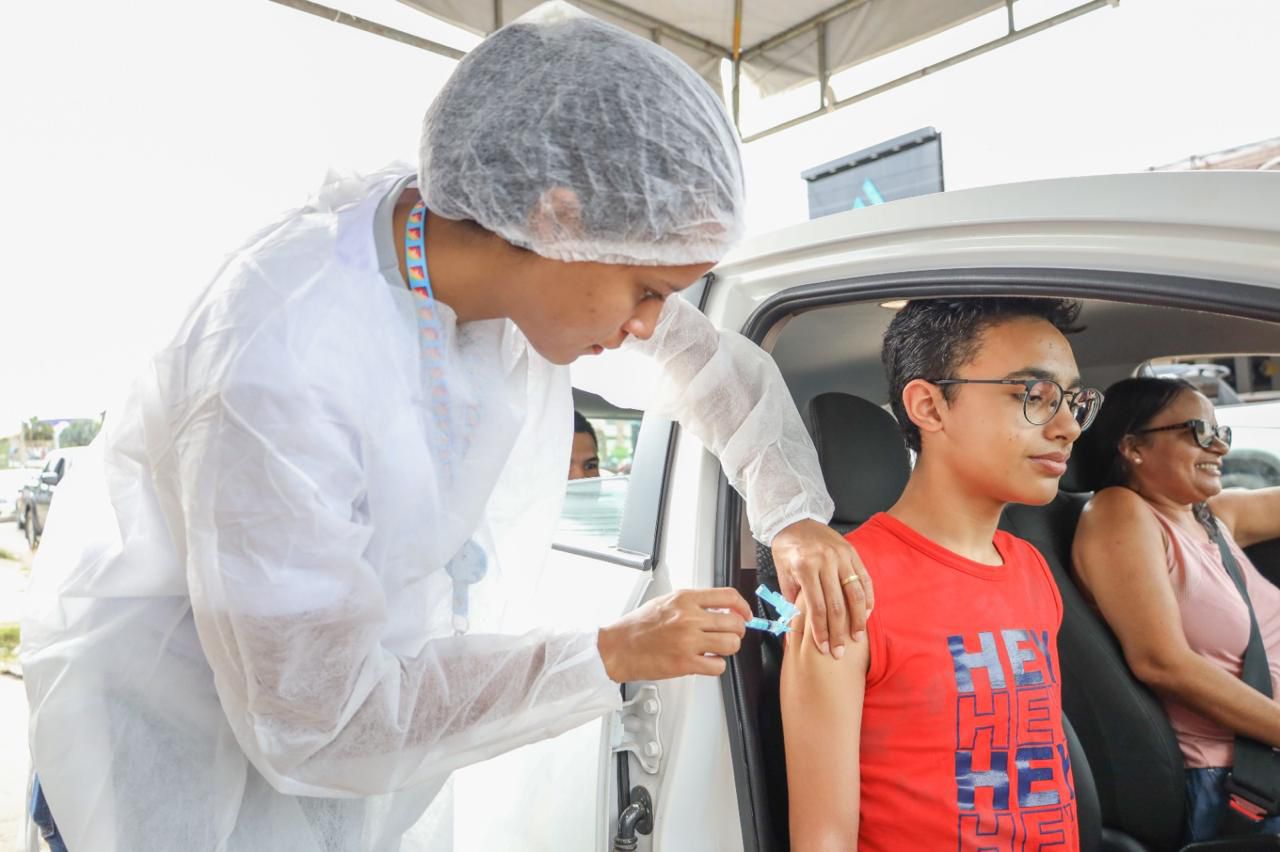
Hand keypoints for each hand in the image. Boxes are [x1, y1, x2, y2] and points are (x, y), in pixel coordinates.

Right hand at [597, 588, 751, 681]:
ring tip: (716, 649)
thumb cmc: (638, 626)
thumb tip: (720, 609)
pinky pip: (718, 666)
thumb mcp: (667, 602)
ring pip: (732, 644)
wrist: (618, 647)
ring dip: (728, 649)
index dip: (743, 607)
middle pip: (735, 623)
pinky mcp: (685, 663)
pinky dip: (716, 666)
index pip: (729, 597)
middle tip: (729, 635)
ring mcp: (688, 641)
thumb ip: (693, 604)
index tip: (745, 614)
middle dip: (737, 631)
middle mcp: (689, 617)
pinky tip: (705, 661)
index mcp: (685, 599)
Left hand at [771, 518, 872, 658]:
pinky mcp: (852, 553)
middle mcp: (826, 562)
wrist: (795, 521)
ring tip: (858, 637)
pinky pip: (864, 579)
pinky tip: (866, 614)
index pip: (817, 607)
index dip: (821, 631)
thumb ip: (791, 601)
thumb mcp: (783, 575)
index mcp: (805, 567)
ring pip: (854, 593)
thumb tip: (794, 631)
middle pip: (837, 605)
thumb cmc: (787, 551)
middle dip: (839, 632)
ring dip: (858, 619)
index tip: (825, 648)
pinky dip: (867, 598)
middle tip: (841, 651)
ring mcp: (842, 556)